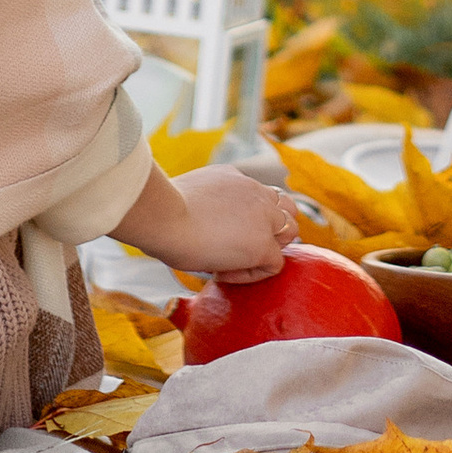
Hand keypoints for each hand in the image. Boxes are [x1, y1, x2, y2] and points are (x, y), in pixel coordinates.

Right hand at [117, 160, 300, 282]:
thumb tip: (193, 222)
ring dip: (269, 248)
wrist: (163, 216)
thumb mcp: (186, 197)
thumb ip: (201, 205)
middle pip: (286, 207)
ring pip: (290, 231)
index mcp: (233, 178)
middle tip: (239, 248)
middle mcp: (253, 190)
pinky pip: (274, 264)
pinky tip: (222, 273)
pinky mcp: (262, 244)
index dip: (252, 217)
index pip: (261, 195)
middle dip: (272, 229)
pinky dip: (252, 274)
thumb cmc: (161, 211)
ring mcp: (262, 217)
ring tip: (234, 260)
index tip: (224, 233)